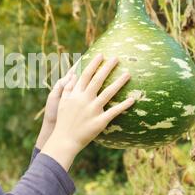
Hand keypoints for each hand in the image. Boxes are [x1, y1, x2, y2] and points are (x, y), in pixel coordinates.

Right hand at [41, 54, 135, 170]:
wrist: (64, 140)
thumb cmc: (63, 121)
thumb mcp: (62, 102)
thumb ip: (68, 88)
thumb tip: (73, 75)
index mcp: (76, 94)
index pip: (85, 75)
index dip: (94, 64)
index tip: (101, 55)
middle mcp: (84, 100)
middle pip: (98, 80)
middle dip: (107, 68)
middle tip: (117, 58)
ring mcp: (93, 110)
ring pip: (108, 93)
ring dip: (119, 82)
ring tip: (128, 74)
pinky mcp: (99, 121)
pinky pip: (114, 112)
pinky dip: (123, 105)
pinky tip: (132, 99)